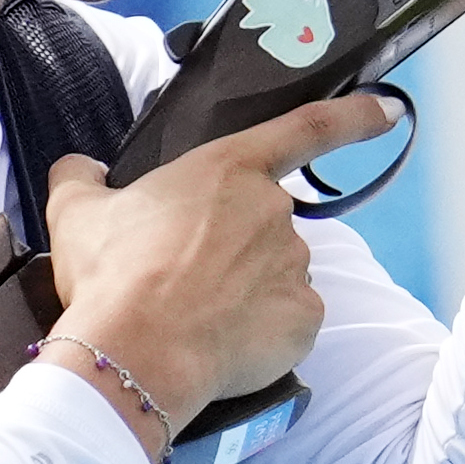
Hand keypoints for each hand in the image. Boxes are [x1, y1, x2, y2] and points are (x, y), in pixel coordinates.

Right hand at [37, 93, 399, 447]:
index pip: (307, 128)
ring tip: (193, 317)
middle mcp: (274, 210)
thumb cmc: (112, 276)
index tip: (387, 110)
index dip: (354, 117)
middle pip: (265, 224)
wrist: (135, 353)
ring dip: (244, 292)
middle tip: (183, 279)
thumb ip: (81, 177)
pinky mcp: (305, 317)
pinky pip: (289, 321)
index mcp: (229, 169)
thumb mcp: (77, 212)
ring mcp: (295, 264)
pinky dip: (261, 333)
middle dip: (233, 249)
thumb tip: (79, 167)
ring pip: (275, 274)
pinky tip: (222, 344)